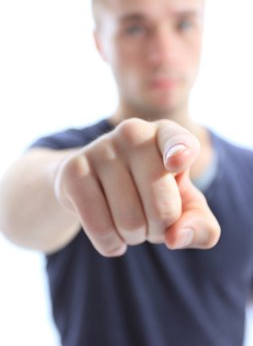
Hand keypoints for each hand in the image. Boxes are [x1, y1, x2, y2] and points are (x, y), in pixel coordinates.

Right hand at [55, 118, 220, 256]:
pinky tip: (112, 237)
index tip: (177, 162)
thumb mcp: (184, 207)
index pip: (179, 141)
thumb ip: (200, 225)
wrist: (94, 185)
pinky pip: (100, 228)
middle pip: (163, 208)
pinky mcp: (72, 170)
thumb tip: (176, 238)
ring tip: (130, 224)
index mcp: (165, 134)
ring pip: (130, 222)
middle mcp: (133, 133)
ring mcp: (100, 148)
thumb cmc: (149, 193)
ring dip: (135, 238)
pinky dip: (111, 245)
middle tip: (152, 222)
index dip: (181, 152)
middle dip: (160, 230)